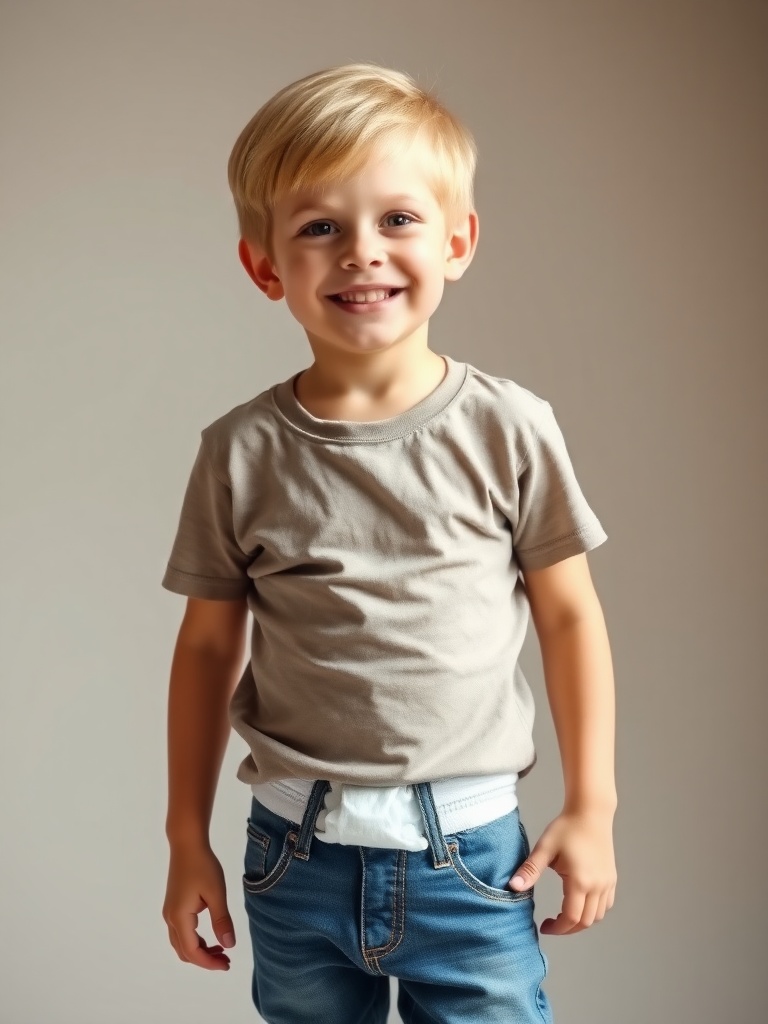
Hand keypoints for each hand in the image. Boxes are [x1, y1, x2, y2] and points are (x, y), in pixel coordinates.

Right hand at [163, 842, 235, 969]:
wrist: (187, 845)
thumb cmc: (203, 866)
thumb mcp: (216, 893)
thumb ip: (222, 920)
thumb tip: (229, 946)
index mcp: (180, 917)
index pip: (193, 951)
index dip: (209, 962)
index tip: (227, 964)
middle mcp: (170, 919)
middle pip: (185, 951)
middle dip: (205, 960)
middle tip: (226, 960)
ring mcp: (170, 913)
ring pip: (182, 943)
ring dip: (200, 951)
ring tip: (221, 950)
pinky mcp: (173, 907)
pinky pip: (182, 933)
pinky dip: (195, 940)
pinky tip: (211, 937)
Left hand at [507, 808, 616, 934]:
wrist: (590, 812)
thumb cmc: (566, 828)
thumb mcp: (545, 848)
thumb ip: (530, 870)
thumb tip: (512, 887)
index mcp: (580, 881)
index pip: (571, 918)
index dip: (558, 928)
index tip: (545, 926)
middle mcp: (598, 886)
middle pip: (586, 922)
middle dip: (568, 928)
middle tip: (552, 923)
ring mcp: (607, 882)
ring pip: (598, 915)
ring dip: (582, 920)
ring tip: (565, 914)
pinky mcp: (611, 877)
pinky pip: (606, 904)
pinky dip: (594, 910)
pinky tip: (580, 902)